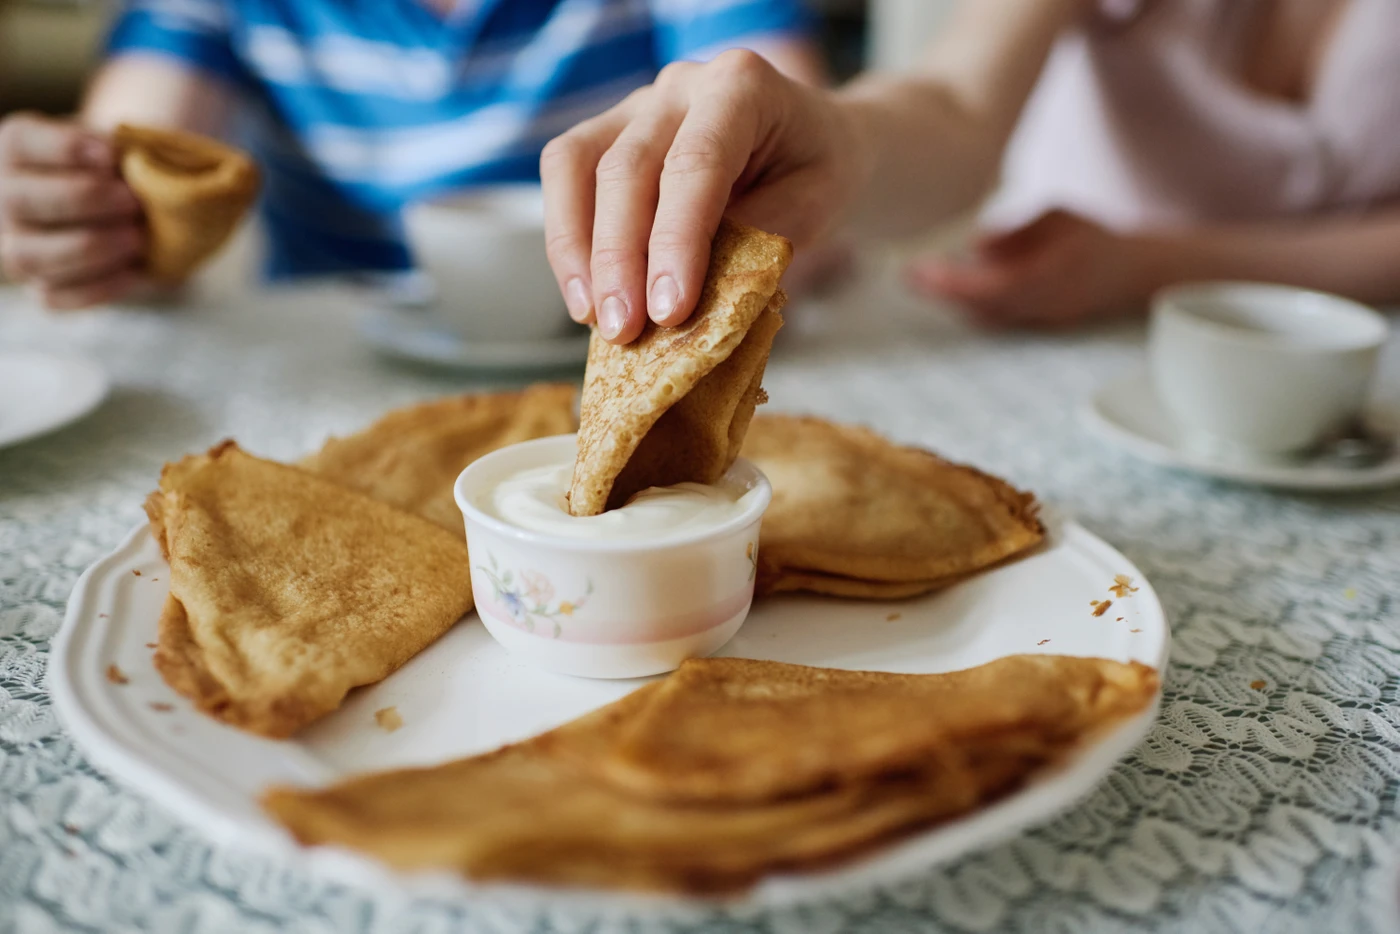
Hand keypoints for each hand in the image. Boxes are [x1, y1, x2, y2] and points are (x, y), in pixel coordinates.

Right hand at [0, 112, 145, 309]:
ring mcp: (16, 248)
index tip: (111, 155)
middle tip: (132, 201)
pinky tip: (134, 272)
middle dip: (83, 200)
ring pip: (31, 256)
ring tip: (136, 238)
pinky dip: (98, 287)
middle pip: (21, 200)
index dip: (64, 149)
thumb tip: (135, 162)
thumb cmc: (124, 170)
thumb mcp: (124, 148)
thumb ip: (126, 148)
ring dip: (90, 247)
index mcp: (16, 152)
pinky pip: (56, 296)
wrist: (134, 216)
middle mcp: (3, 200)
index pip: (20, 144)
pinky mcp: (40, 288)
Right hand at [539, 50, 867, 343]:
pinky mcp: (607, 130)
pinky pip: (565, 175)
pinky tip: (585, 295)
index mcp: (742, 86)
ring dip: (578, 250)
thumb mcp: (815, 205)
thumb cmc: (816, 170)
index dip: (676, 241)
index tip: (668, 310)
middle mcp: (681, 85)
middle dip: (620, 258)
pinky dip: (568, 239)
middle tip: (624, 330)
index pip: (696, 163)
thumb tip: (700, 298)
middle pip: (628, 167)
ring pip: (577, 165)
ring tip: (594, 318)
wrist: (811, 138)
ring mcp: (637, 104)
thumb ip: (760, 240)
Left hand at [904, 211, 1152, 329]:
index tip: (921, 270)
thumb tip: (973, 247)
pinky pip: (996, 320)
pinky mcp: (1038, 328)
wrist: (1131, 272)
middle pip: (982, 308)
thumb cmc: (1090, 235)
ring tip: (920, 277)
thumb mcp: (1056, 216)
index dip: (955, 283)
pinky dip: (969, 306)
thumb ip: (1015, 232)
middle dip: (942, 293)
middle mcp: (1046, 304)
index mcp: (1054, 272)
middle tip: (906, 275)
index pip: (994, 286)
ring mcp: (1042, 321)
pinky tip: (947, 288)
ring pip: (986, 318)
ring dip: (952, 301)